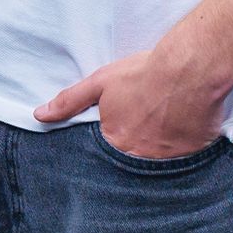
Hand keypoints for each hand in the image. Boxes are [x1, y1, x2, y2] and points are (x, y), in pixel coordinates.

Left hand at [39, 43, 229, 159]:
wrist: (191, 70)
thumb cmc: (144, 73)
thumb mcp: (100, 83)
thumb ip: (69, 102)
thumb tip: (40, 115)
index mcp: (115, 141)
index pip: (106, 155)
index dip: (114, 142)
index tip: (122, 133)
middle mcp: (140, 156)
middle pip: (132, 160)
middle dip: (136, 147)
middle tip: (146, 127)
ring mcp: (168, 159)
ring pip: (158, 162)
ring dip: (158, 150)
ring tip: (163, 128)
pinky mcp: (192, 156)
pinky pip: (184, 160)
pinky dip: (182, 150)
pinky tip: (183, 131)